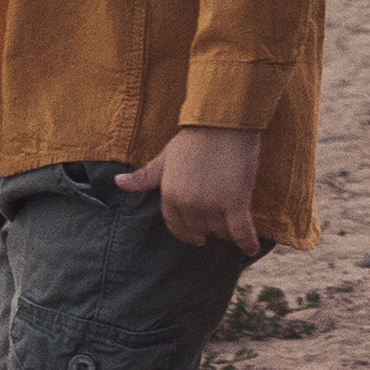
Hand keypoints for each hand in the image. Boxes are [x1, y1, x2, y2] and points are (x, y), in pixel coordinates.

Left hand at [116, 125, 264, 252]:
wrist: (223, 120)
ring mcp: (212, 205)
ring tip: (235, 224)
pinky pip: (241, 231)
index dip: (188, 232)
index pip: (177, 226)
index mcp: (170, 195)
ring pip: (220, 231)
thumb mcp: (166, 157)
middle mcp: (189, 204)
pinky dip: (247, 242)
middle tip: (220, 219)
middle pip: (201, 229)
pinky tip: (251, 249)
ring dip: (227, 231)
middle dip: (209, 227)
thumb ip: (145, 177)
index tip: (198, 236)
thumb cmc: (194, 136)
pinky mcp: (235, 202)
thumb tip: (118, 183)